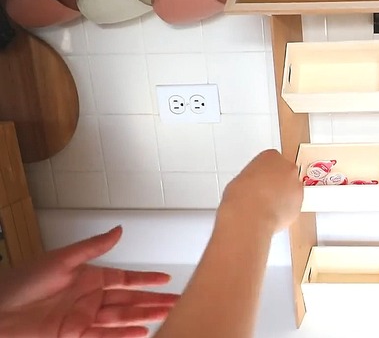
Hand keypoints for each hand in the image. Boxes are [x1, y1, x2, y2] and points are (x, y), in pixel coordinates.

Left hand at [0, 226, 178, 336]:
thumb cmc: (20, 282)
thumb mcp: (61, 259)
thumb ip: (93, 247)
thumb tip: (118, 231)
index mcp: (88, 277)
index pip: (126, 278)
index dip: (146, 279)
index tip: (165, 279)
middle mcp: (89, 298)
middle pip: (130, 300)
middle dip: (153, 301)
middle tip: (177, 301)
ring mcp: (83, 317)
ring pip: (122, 317)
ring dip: (145, 317)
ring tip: (167, 315)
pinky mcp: (74, 334)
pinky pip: (106, 335)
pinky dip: (124, 335)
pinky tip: (142, 333)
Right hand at [221, 149, 302, 231]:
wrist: (250, 215)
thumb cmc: (242, 196)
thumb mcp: (241, 178)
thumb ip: (253, 177)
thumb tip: (252, 186)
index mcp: (271, 156)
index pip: (271, 160)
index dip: (265, 173)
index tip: (260, 180)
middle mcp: (287, 168)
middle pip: (285, 173)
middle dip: (277, 183)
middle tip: (264, 193)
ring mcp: (296, 185)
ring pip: (292, 190)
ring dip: (284, 196)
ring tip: (268, 206)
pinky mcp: (300, 203)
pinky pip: (293, 205)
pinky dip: (286, 209)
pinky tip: (273, 214)